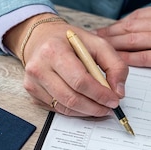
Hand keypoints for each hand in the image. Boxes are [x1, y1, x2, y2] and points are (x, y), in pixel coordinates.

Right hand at [4, 14, 128, 116]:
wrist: (41, 38)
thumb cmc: (69, 41)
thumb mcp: (97, 43)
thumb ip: (115, 65)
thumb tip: (118, 92)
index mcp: (54, 50)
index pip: (80, 81)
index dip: (100, 94)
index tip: (114, 100)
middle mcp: (39, 67)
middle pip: (71, 98)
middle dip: (95, 107)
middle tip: (109, 107)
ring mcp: (32, 82)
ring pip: (64, 107)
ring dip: (86, 111)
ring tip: (100, 107)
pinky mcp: (32, 93)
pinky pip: (57, 109)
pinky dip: (74, 110)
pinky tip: (84, 103)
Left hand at [96, 3, 150, 77]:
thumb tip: (150, 29)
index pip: (136, 17)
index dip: (117, 25)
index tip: (105, 31)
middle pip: (129, 28)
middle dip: (108, 36)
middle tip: (92, 42)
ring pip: (132, 42)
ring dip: (112, 49)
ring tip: (99, 55)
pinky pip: (144, 59)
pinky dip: (127, 62)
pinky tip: (117, 66)